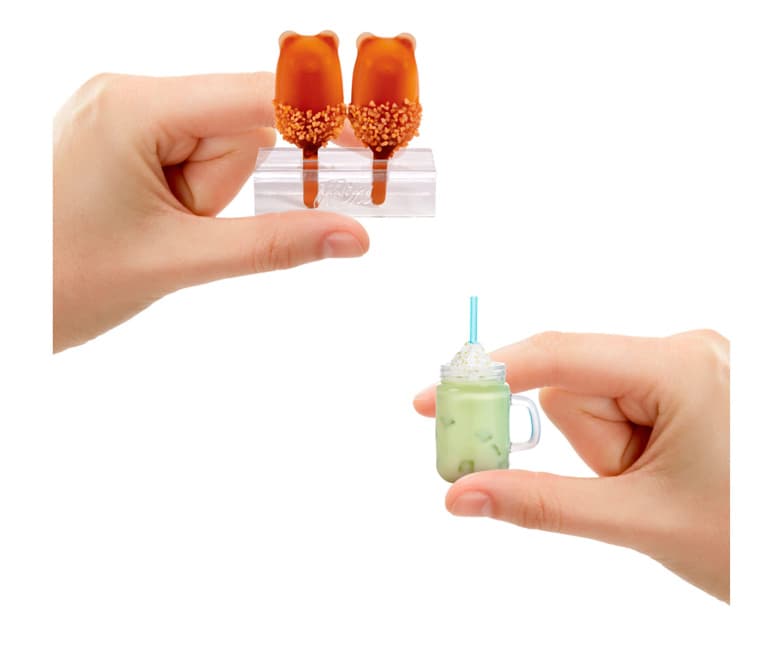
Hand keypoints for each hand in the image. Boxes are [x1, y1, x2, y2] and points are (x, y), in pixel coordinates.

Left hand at [53, 73, 368, 351]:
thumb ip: (273, 244)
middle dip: (229, 188)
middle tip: (192, 229)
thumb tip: (352, 238)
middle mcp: (129, 97)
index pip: (254, 97)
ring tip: (161, 232)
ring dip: (209, 198)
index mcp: (134, 109)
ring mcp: (126, 118)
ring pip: (218, 149)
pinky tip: (160, 222)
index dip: (321, 120)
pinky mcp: (128, 141)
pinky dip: (198, 193)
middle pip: (236, 130)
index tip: (375, 139)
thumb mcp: (178, 261)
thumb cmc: (63, 280)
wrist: (7, 304)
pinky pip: (194, 156)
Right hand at [413, 331, 729, 600]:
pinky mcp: (677, 385)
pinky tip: (652, 472)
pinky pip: (611, 404)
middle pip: (573, 388)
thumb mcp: (637, 520)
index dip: (489, 379)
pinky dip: (612, 444)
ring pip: (590, 401)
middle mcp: (680, 352)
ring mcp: (681, 367)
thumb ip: (542, 504)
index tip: (431, 401)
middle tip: (613, 488)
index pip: (559, 357)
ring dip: (603, 452)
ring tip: (650, 486)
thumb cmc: (744, 538)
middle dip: (583, 446)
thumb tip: (462, 495)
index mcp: (678, 368)